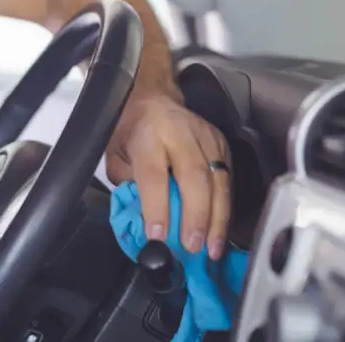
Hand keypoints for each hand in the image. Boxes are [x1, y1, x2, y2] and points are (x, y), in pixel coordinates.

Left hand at [105, 92, 230, 259]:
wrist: (151, 96)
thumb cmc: (130, 129)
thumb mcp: (115, 156)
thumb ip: (128, 188)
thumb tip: (143, 223)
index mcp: (148, 134)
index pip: (154, 174)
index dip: (157, 208)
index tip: (158, 237)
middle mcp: (180, 133)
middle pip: (194, 177)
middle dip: (196, 217)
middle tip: (193, 248)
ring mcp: (206, 137)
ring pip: (218, 181)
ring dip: (217, 219)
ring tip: (212, 248)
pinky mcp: (222, 143)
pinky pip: (228, 180)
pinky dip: (225, 208)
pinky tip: (220, 230)